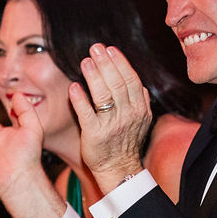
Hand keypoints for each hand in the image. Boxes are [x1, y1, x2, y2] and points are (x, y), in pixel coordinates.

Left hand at [69, 44, 151, 192]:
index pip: (131, 80)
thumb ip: (141, 103)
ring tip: (85, 61)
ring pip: (103, 95)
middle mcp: (127, 114)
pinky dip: (80, 100)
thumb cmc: (126, 143)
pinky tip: (74, 87)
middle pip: (117, 83)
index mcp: (139, 108)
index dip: (120, 63)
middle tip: (95, 48)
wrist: (119, 169)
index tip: (110, 50)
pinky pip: (87, 114)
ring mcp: (111, 124)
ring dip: (94, 76)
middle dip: (106, 63)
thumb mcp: (141, 122)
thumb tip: (141, 86)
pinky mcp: (95, 134)